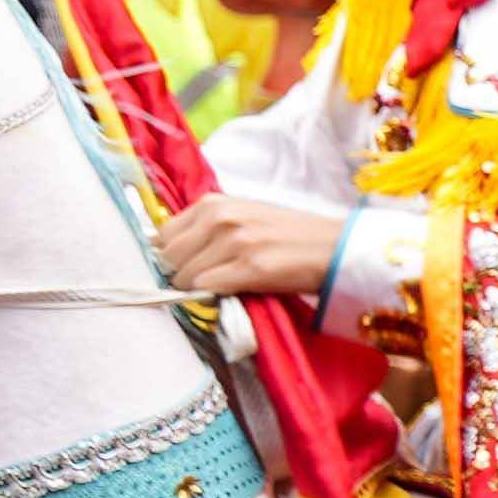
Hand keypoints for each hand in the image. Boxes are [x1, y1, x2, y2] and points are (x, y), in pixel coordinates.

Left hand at [154, 192, 347, 300]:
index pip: (162, 235)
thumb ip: (207, 228)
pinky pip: (207, 288)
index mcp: (214, 203)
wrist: (334, 247)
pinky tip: (233, 290)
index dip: (172, 255)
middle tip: (207, 279)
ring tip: (225, 284)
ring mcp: (235, 242)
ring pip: (184, 277)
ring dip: (198, 287)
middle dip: (181, 273)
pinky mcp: (250, 268)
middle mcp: (220, 218)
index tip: (189, 266)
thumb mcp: (242, 217)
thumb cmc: (288, 235)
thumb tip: (169, 254)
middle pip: (168, 258)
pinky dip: (213, 295)